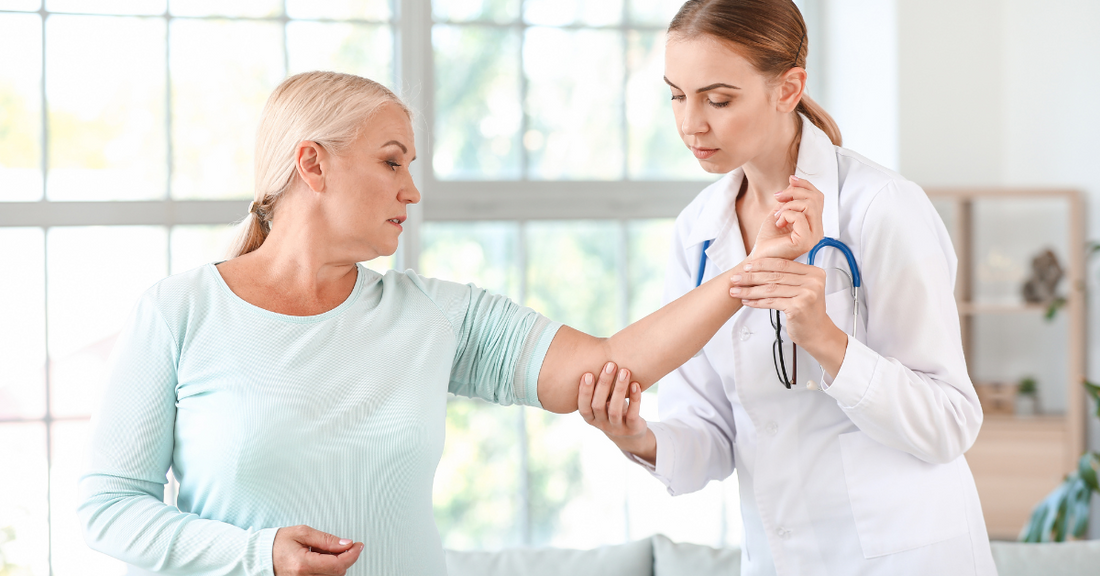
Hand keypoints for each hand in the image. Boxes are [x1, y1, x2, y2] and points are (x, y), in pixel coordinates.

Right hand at [273, 525, 362, 575]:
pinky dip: (329, 570)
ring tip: (325, 551)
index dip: (352, 554)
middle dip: (345, 558)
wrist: (262, 554)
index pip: (337, 564)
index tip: (358, 546)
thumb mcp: (303, 533)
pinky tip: (323, 560)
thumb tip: (346, 544)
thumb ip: (326, 539)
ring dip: (336, 564)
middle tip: (343, 545)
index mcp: (303, 564)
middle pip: (337, 573)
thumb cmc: (278, 542)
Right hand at [577, 362, 649, 452]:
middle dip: (604, 384)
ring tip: (624, 371)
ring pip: (615, 410)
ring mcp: (617, 428)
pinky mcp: (632, 428)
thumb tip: (595, 352)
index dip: (584, 391)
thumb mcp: (602, 402)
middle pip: (598, 405)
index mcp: (590, 417)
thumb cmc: (612, 409)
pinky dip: (635, 399)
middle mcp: (601, 424)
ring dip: (620, 389)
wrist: (630, 434)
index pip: (583, 406)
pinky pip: (632, 414)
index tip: (588, 373)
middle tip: (610, 364)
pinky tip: (636, 384)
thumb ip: (597, 387)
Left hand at [730, 258, 847, 375]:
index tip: (747, 266)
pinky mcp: (798, 308)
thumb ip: (789, 276)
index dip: (762, 264)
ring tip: (735, 290)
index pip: (783, 263)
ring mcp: (806, 294)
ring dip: (749, 290)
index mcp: (814, 272)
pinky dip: (756, 302)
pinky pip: (771, 302)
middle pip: (775, 276)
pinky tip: (746, 301)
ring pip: (770, 289)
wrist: (818, 333)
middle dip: (751, 277)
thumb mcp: (803, 288)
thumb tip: (760, 267)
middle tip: (735, 278)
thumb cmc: (807, 311)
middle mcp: (812, 281)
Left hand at [748, 176, 824, 260]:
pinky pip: (800, 217)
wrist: (759, 256)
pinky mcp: (805, 242)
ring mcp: (813, 237)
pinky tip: (778, 222)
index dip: (805, 185)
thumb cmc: (768, 238)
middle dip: (794, 192)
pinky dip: (786, 214)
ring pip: (809, 206)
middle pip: (815, 199)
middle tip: (777, 197)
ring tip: (777, 214)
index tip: (789, 180)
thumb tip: (793, 180)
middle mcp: (817, 231)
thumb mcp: (780, 211)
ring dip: (788, 204)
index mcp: (814, 224)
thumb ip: (789, 198)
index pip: (818, 197)